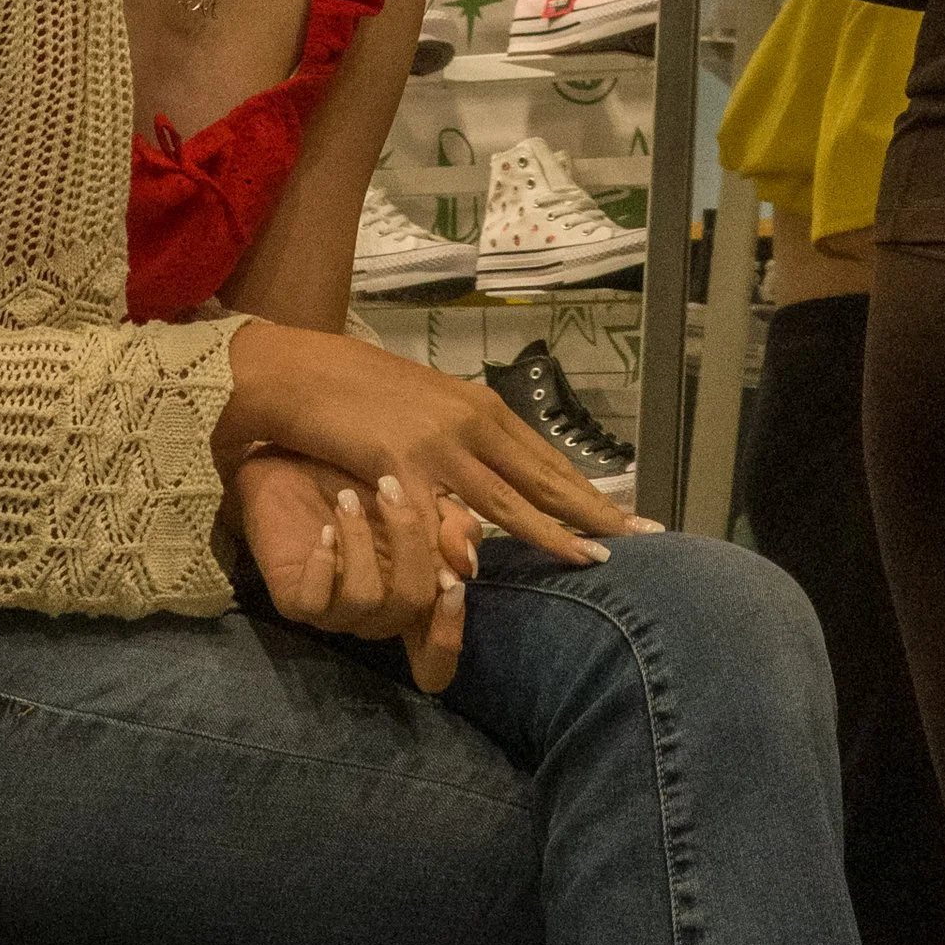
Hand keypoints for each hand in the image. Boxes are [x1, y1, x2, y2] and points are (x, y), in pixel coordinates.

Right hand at [217, 320, 653, 568]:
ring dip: (556, 533)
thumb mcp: (425, 408)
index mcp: (479, 407)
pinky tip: (494, 571)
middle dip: (596, 512)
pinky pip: (446, 518)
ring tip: (596, 560)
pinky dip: (473, 547)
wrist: (299, 373)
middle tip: (645, 537)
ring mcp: (440, 445)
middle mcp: (471, 423)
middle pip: (546, 478)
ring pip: (512, 500)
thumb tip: (499, 477)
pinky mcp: (403, 468)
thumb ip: (464, 442)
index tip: (631, 517)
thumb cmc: (358, 391)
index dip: (590, 491)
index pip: (547, 459)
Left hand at [233, 451, 476, 692]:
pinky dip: (324, 563)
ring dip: (361, 541)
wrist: (291, 459)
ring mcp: (335, 612)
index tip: (453, 584)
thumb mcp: (418, 490)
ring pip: (366, 601)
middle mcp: (376, 612)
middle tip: (389, 487)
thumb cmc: (358, 478)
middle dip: (410, 543)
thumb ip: (451, 523)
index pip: (436, 653)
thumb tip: (465, 562)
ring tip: (346, 500)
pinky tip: (323, 531)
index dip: (449, 634)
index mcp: (411, 592)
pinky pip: (316, 603)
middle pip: (412, 607)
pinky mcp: (296, 601)